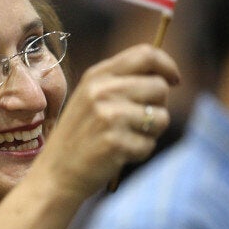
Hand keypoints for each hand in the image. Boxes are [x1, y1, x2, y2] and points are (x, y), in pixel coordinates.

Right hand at [35, 44, 179, 199]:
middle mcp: (102, 91)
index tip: (173, 80)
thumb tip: (165, 77)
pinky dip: (139, 153)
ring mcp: (108, 116)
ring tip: (124, 139)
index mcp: (96, 75)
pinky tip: (117, 155)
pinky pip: (150, 144)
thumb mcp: (91, 98)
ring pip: (161, 117)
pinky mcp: (116, 142)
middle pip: (159, 87)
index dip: (166, 66)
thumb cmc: (79, 137)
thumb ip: (120, 82)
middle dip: (158, 106)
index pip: (145, 55)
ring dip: (151, 132)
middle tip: (137, 122)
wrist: (54, 173)